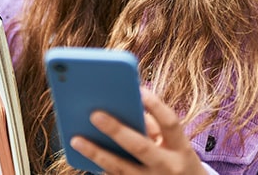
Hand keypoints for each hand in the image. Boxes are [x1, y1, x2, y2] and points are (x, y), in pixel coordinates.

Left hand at [69, 87, 205, 174]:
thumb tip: (126, 108)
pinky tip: (83, 157)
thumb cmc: (176, 161)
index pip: (170, 123)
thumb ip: (155, 127)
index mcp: (181, 149)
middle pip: (140, 147)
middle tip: (94, 114)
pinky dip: (100, 167)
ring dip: (96, 153)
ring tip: (76, 140)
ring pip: (120, 168)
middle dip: (116, 130)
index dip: (155, 105)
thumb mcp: (176, 146)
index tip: (138, 90)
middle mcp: (168, 167)